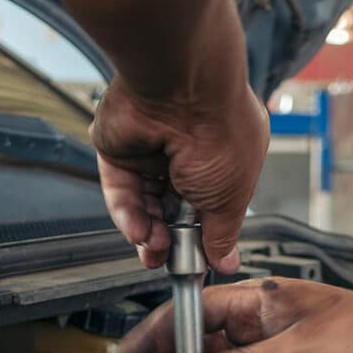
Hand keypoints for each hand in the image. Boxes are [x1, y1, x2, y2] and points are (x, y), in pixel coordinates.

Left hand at [90, 74, 268, 273]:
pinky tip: (139, 233)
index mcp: (228, 156)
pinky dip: (128, 216)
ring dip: (149, 233)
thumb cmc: (218, 131)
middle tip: (172, 261)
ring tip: (155, 249)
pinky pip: (122, 192)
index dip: (205, 237)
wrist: (178, 88)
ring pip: (146, 205)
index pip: (213, 206)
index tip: (200, 264)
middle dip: (173, 241)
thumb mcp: (232, 197)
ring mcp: (153, 150)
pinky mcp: (121, 150)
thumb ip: (224, 234)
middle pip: (175, 209)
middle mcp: (191, 152)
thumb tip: (226, 262)